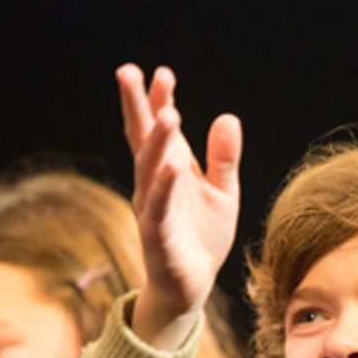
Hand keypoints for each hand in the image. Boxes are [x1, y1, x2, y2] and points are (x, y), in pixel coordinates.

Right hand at [117, 63, 241, 348]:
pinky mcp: (158, 236)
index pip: (158, 129)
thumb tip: (227, 117)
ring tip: (169, 113)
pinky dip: (163, 187)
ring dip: (158, 141)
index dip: (158, 100)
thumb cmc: (203, 236)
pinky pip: (158, 208)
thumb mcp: (223, 192)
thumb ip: (224, 158)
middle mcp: (153, 184)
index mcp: (168, 169)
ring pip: (149, 170)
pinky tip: (172, 165)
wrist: (193, 286)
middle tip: (130, 71)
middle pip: (142, 139)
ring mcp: (152, 209)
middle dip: (137, 106)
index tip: (162, 72)